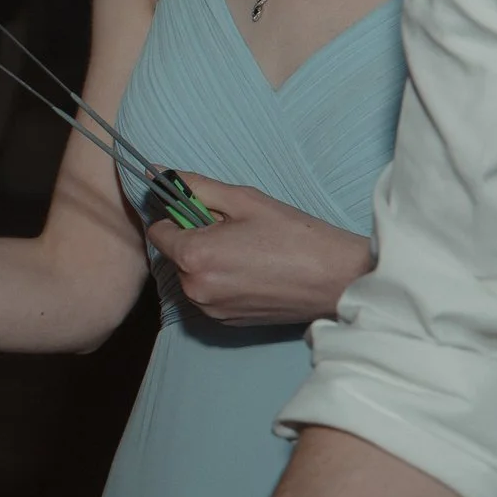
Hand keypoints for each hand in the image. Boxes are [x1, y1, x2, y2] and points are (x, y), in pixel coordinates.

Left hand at [142, 171, 373, 327]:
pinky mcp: (228, 323)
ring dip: (209, 262)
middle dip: (196, 240)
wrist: (338, 279)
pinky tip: (254, 272)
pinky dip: (223, 282)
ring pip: (193, 276)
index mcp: (193, 256)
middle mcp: (194, 288)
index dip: (176, 217)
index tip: (202, 212)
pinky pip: (211, 295)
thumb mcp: (244, 200)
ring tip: (249, 252)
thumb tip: (159, 173)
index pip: (158, 231)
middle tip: (235, 231)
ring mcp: (211, 310)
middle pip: (176, 255)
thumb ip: (196, 187)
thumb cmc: (295, 235)